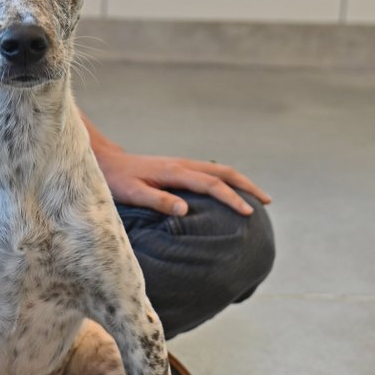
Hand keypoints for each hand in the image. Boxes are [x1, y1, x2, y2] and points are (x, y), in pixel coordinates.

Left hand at [94, 145, 271, 217]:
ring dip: (241, 181)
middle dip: (247, 186)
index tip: (248, 212)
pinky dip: (228, 180)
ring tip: (259, 197)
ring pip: (219, 170)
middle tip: (267, 201)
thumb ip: (158, 201)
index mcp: (175, 172)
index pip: (211, 185)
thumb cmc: (118, 181)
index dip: (231, 198)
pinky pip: (211, 173)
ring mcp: (183, 165)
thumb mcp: (133, 194)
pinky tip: (232, 192)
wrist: (107, 162)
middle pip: (224, 172)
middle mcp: (183, 165)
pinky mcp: (180, 168)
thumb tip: (185, 209)